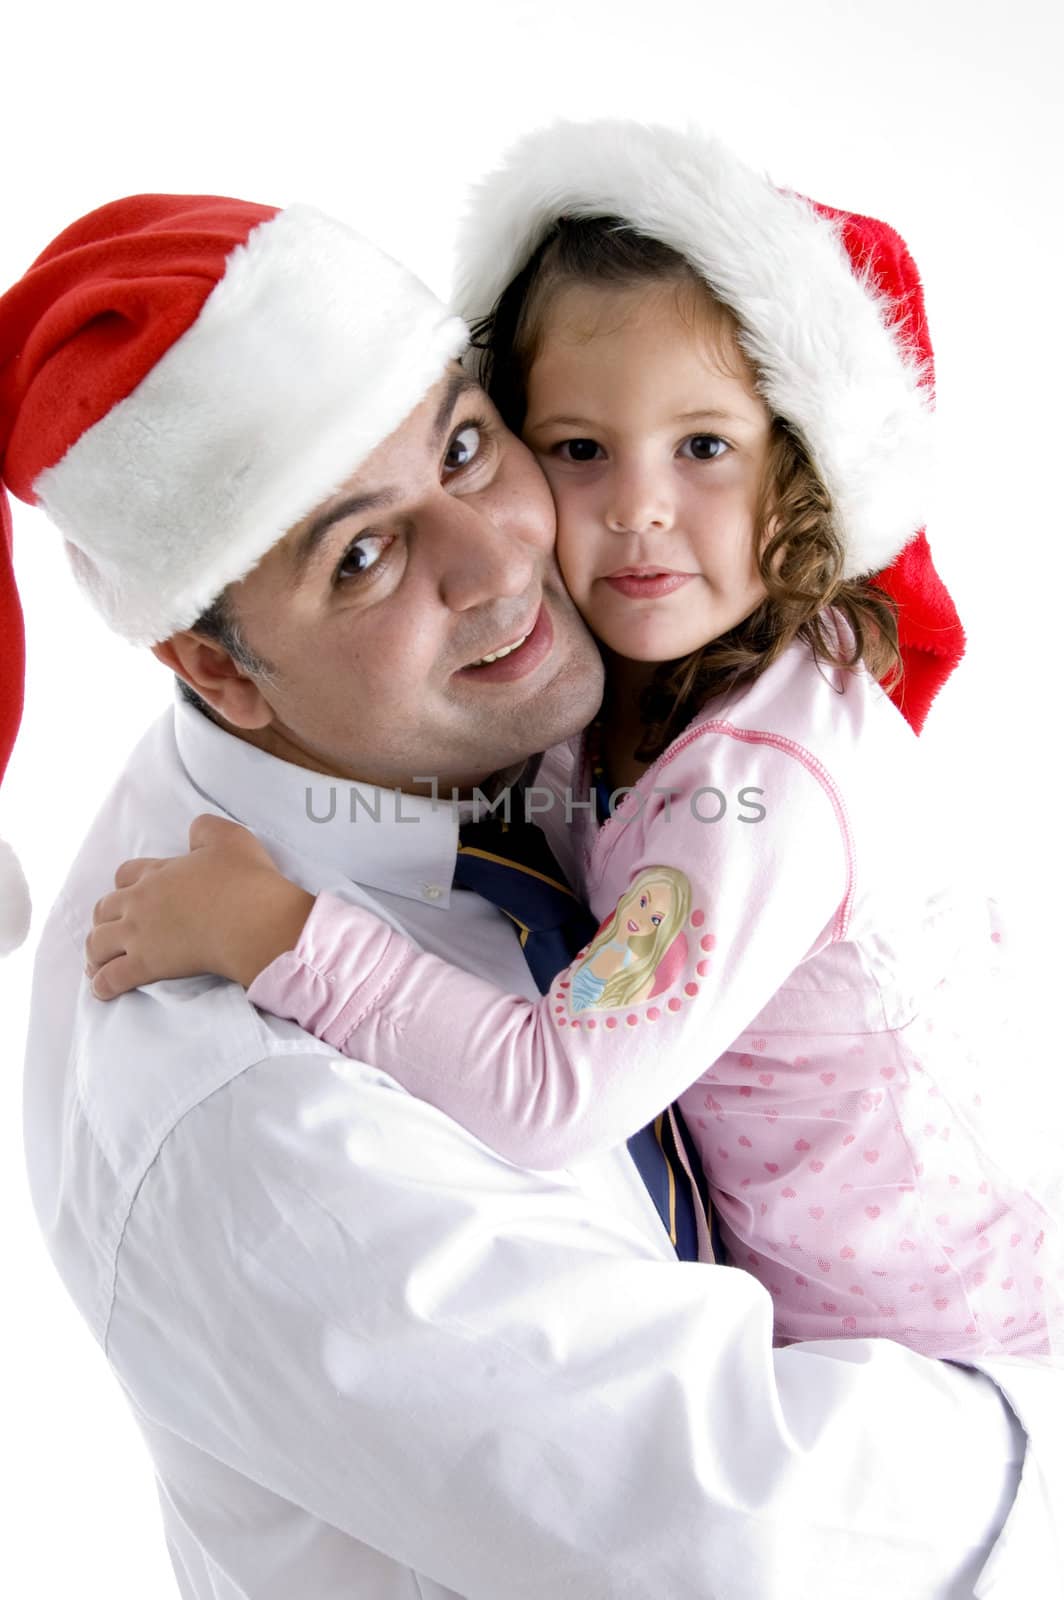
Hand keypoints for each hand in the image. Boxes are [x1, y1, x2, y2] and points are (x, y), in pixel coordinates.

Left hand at [84, 814, 315, 998]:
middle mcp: (140, 902)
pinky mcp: (146, 965)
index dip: (126, 885)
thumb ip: (206, 830)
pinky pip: (112, 977)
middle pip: (104, 909)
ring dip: (95, 953)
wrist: (252, 921)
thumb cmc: (245, 880)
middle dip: (104, 920)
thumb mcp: (230, 838)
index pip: (126, 875)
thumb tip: (193, 832)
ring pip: (98, 943)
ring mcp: (139, 935)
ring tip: (98, 963)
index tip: (131, 894)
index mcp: (157, 873)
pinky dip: (103, 984)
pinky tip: (102, 990)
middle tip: (112, 931)